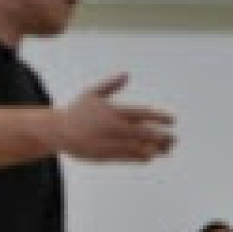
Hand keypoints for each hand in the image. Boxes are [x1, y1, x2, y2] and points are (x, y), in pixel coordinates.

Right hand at [56, 74, 174, 162]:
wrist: (58, 131)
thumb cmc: (77, 110)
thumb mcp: (92, 93)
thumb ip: (111, 84)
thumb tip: (126, 73)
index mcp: (113, 111)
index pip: (142, 113)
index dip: (159, 117)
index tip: (173, 120)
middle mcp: (113, 127)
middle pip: (144, 133)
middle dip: (162, 136)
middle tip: (174, 137)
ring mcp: (110, 142)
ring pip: (139, 148)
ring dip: (156, 149)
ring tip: (168, 148)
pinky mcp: (105, 155)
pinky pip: (127, 157)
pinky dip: (141, 157)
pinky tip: (151, 155)